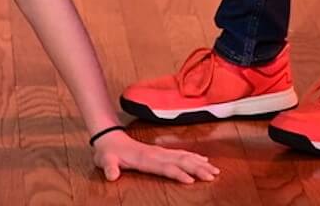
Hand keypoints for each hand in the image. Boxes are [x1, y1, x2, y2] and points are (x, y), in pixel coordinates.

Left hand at [92, 130, 217, 184]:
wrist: (109, 139)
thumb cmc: (108, 153)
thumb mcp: (105, 161)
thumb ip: (109, 167)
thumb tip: (111, 175)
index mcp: (145, 158)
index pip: (164, 167)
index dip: (177, 173)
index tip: (191, 180)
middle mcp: (156, 154)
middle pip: (180, 161)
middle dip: (196, 168)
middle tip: (212, 176)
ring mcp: (159, 152)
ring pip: (183, 156)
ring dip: (199, 163)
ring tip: (214, 170)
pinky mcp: (161, 152)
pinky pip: (181, 154)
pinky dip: (194, 157)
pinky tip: (203, 160)